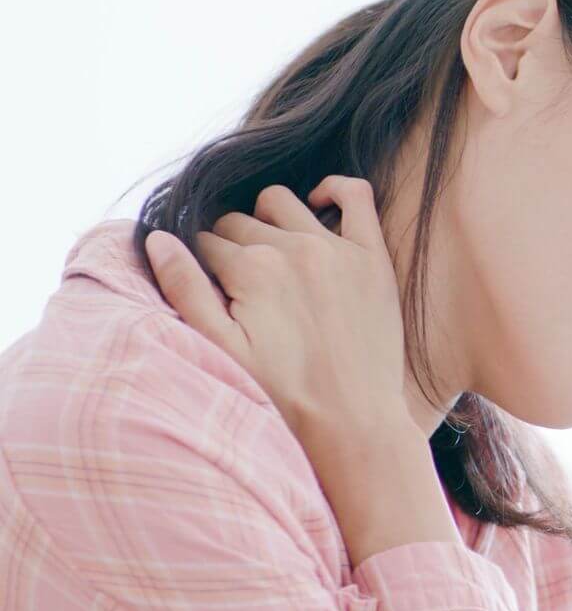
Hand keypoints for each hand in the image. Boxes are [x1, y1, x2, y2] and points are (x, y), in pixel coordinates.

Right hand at [143, 178, 408, 439]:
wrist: (353, 421)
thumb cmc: (282, 394)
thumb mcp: (220, 348)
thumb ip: (184, 289)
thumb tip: (159, 239)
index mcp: (250, 269)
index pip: (205, 242)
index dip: (203, 266)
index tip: (216, 293)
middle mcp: (293, 249)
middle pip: (239, 223)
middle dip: (231, 247)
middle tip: (244, 288)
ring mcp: (337, 249)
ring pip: (281, 202)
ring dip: (268, 219)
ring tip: (272, 257)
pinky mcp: (373, 258)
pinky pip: (356, 195)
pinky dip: (334, 190)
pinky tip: (318, 205)